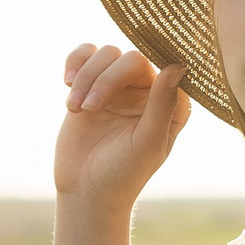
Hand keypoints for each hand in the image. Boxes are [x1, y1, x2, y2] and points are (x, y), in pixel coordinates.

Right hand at [55, 44, 189, 208]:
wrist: (86, 190)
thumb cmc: (124, 173)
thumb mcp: (148, 142)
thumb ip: (163, 105)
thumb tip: (176, 66)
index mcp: (170, 104)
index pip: (164, 68)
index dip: (143, 72)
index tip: (127, 89)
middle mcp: (148, 91)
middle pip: (130, 59)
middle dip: (104, 80)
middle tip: (89, 109)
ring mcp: (119, 86)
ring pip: (106, 54)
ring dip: (86, 77)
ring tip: (75, 108)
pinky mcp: (91, 85)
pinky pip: (86, 54)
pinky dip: (74, 62)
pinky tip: (67, 82)